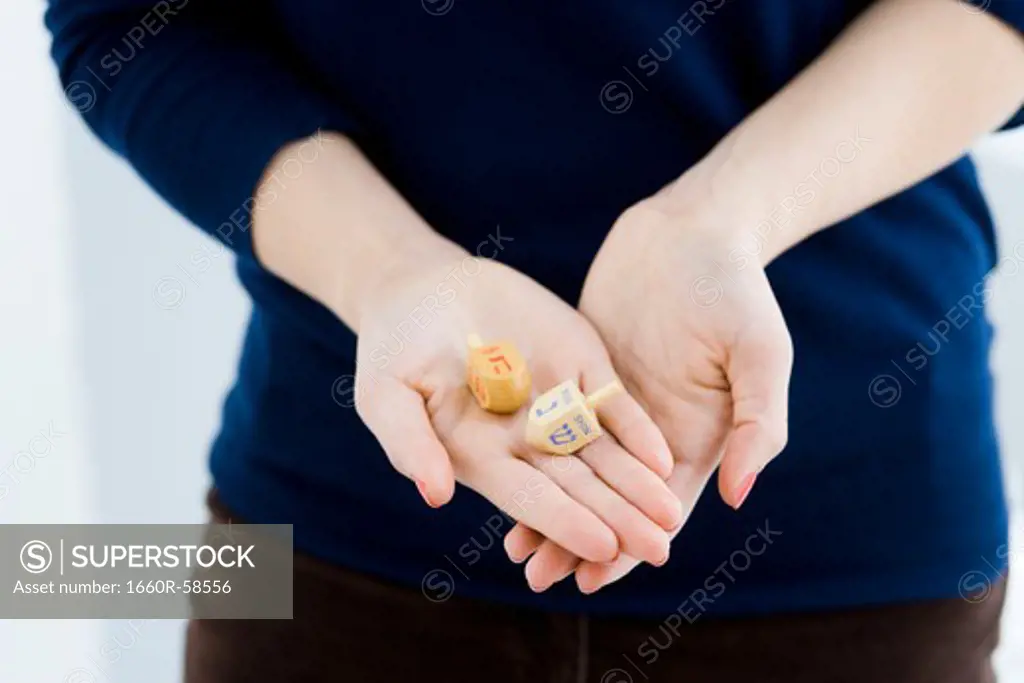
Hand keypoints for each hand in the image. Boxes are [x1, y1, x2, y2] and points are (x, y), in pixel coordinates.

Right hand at [353, 252, 683, 567]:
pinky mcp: (578, 368)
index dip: (567, 521)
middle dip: (620, 518)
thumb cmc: (392, 348)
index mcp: (483, 458)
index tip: (603, 546)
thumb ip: (409, 443)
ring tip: (673, 515)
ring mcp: (557, 406)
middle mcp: (527, 442)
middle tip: (660, 550)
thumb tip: (434, 496)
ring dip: (639, 484)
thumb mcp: (385, 394)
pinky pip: (613, 405)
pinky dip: (637, 430)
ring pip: (606, 453)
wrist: (423, 290)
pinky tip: (662, 456)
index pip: (531, 498)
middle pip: (581, 486)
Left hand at [504, 184, 792, 591]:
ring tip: (513, 549)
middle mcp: (651, 431)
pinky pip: (552, 423)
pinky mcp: (582, 373)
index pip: (657, 508)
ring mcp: (613, 404)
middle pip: (610, 499)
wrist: (692, 229)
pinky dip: (532, 453)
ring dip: (549, 506)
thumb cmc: (735, 287)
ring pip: (576, 470)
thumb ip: (755, 422)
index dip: (629, 545)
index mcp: (696, 436)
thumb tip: (738, 495)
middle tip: (538, 577)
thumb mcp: (760, 353)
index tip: (595, 580)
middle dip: (577, 539)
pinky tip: (501, 475)